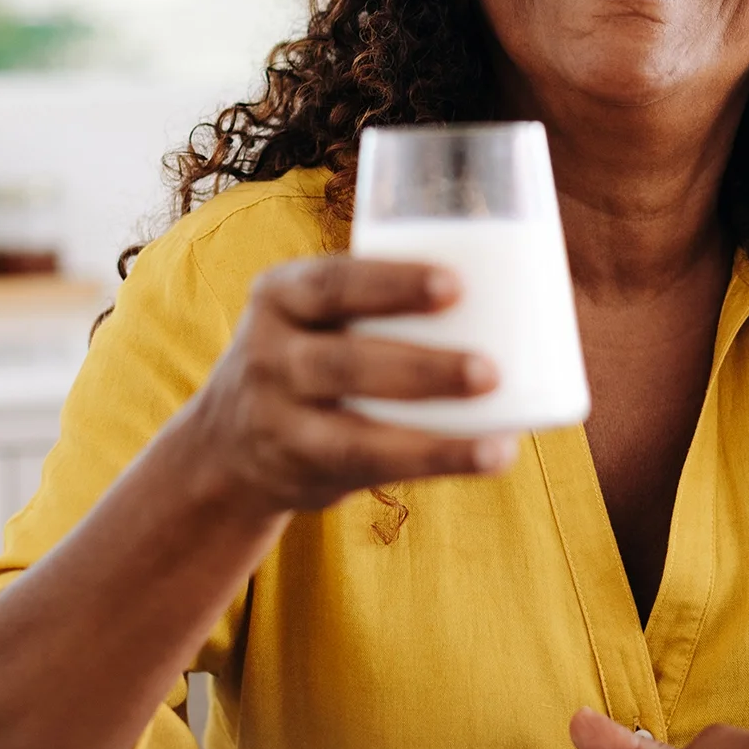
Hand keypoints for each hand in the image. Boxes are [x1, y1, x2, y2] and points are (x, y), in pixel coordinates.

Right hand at [158, 255, 516, 518]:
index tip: (455, 284)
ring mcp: (280, 420)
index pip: (331, 284)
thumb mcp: (315, 314)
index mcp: (281, 295)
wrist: (229, 441)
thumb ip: (379, 297)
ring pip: (358, 432)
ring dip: (434, 436)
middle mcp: (270, 355)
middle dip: (421, 369)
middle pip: (346, 362)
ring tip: (500, 433)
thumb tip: (519, 278)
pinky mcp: (303, 469)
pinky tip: (487, 457)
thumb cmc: (312, 355)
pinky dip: (434, 463)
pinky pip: (370, 470)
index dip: (391, 284)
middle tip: (491, 369)